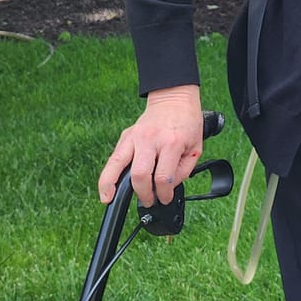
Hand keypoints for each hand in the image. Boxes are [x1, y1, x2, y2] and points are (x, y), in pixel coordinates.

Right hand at [98, 84, 203, 206]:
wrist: (174, 99)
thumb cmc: (187, 123)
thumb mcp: (195, 148)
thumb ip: (183, 170)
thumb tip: (167, 187)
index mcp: (171, 143)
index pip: (163, 177)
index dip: (164, 193)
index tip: (165, 199)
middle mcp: (150, 140)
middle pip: (140, 174)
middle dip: (142, 193)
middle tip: (148, 201)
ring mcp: (134, 137)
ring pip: (116, 165)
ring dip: (110, 186)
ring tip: (109, 200)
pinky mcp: (125, 136)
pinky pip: (113, 158)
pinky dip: (107, 175)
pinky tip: (105, 188)